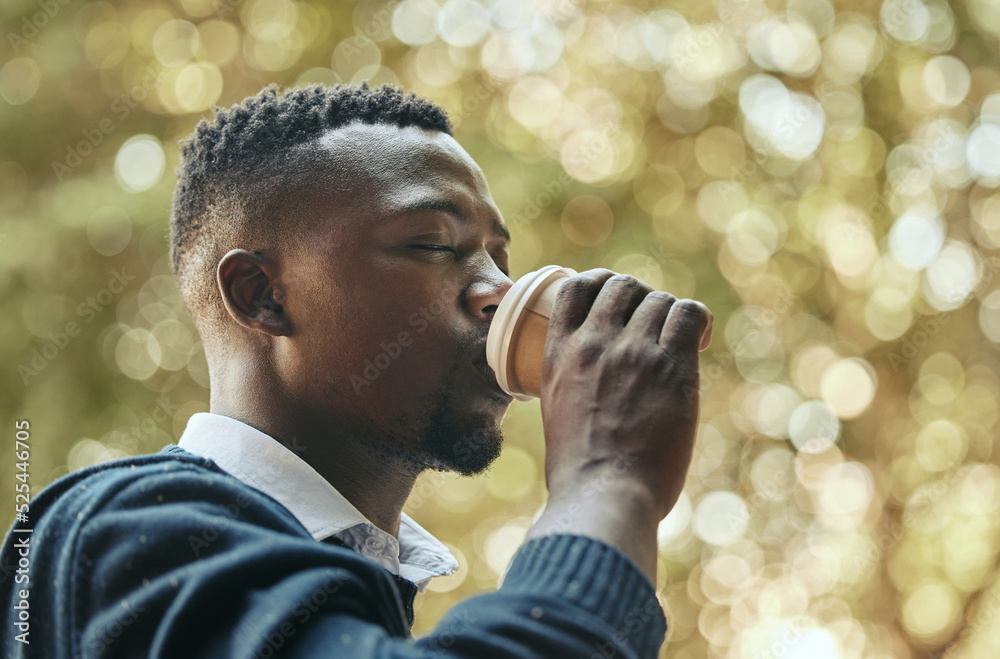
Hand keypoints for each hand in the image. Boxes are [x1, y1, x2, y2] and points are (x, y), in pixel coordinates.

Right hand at [539, 269, 712, 520]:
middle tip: (651, 323)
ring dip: (669, 314)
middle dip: (639, 297)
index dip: (598, 282)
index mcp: (559, 353)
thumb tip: (585, 396)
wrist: (603, 495)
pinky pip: (690, 315)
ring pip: (659, 300)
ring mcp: (633, 351)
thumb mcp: (556, 415)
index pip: (575, 286)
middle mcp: (594, 342)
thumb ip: (570, 391)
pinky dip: (697, 319)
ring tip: (678, 338)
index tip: (613, 298)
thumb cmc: (579, 473)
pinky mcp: (672, 366)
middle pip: (622, 286)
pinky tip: (700, 339)